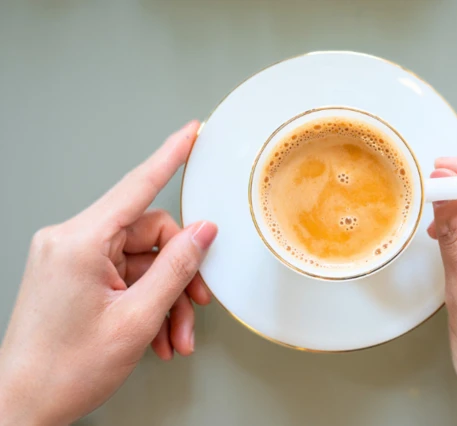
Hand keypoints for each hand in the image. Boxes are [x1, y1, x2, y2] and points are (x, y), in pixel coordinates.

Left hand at [0, 121, 216, 425]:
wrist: (23, 406)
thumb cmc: (63, 370)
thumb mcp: (136, 319)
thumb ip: (176, 268)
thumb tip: (203, 232)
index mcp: (79, 242)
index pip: (137, 186)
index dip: (171, 156)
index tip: (190, 133)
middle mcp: (71, 242)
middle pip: (149, 235)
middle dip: (178, 275)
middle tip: (196, 304)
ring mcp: (71, 258)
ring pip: (141, 262)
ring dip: (164, 299)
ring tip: (172, 335)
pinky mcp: (74, 274)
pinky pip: (125, 276)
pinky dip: (146, 303)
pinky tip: (155, 333)